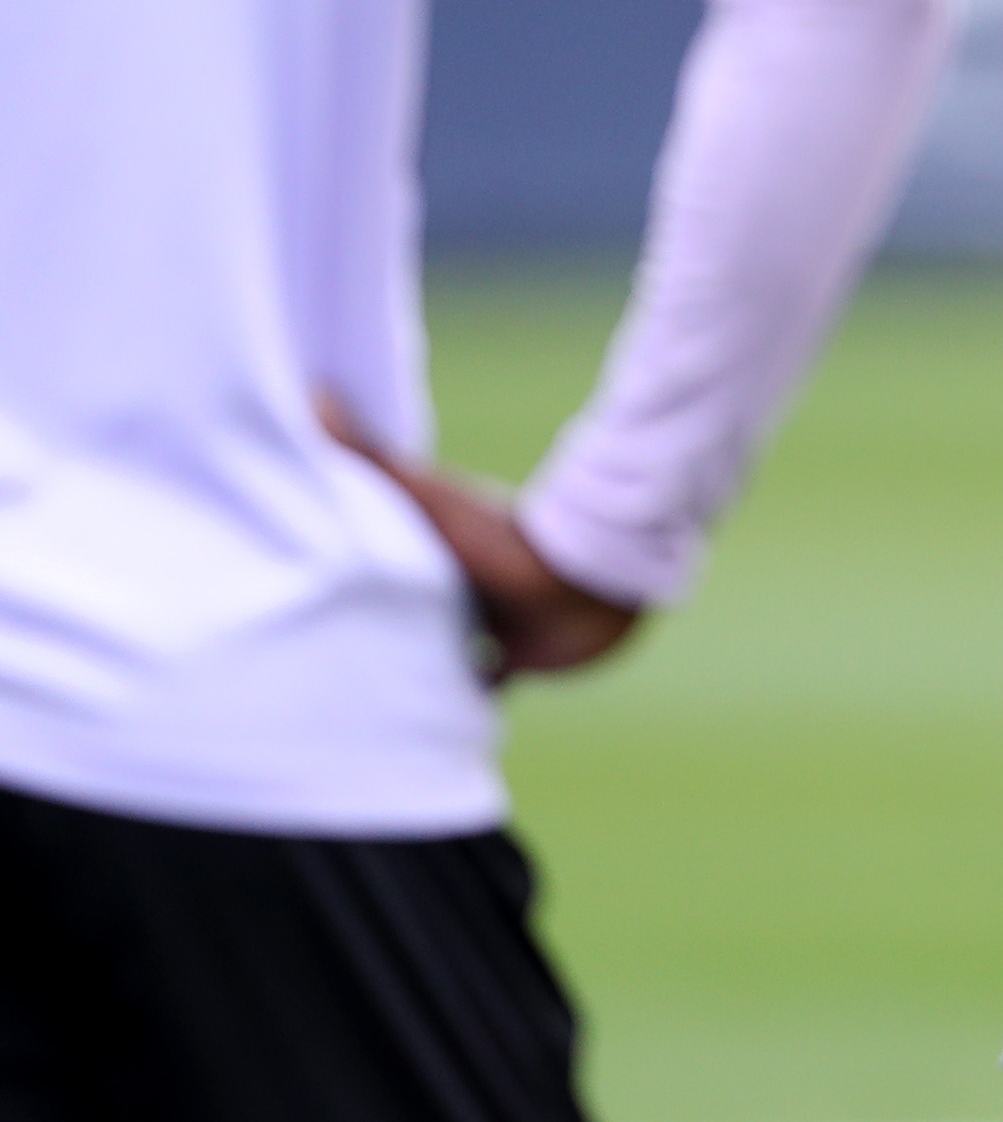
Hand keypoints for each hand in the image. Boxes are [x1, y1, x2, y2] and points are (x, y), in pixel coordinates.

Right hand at [318, 399, 640, 681]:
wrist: (588, 581)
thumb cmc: (505, 538)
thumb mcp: (427, 497)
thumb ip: (371, 454)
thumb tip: (313, 392)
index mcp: (431, 551)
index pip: (374, 564)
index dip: (339, 578)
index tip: (296, 593)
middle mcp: (459, 588)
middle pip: (401, 614)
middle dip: (369, 634)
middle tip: (316, 663)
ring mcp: (491, 624)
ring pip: (438, 655)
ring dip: (412, 674)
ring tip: (357, 704)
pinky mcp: (523, 659)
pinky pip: (486, 688)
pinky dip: (461, 704)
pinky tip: (425, 728)